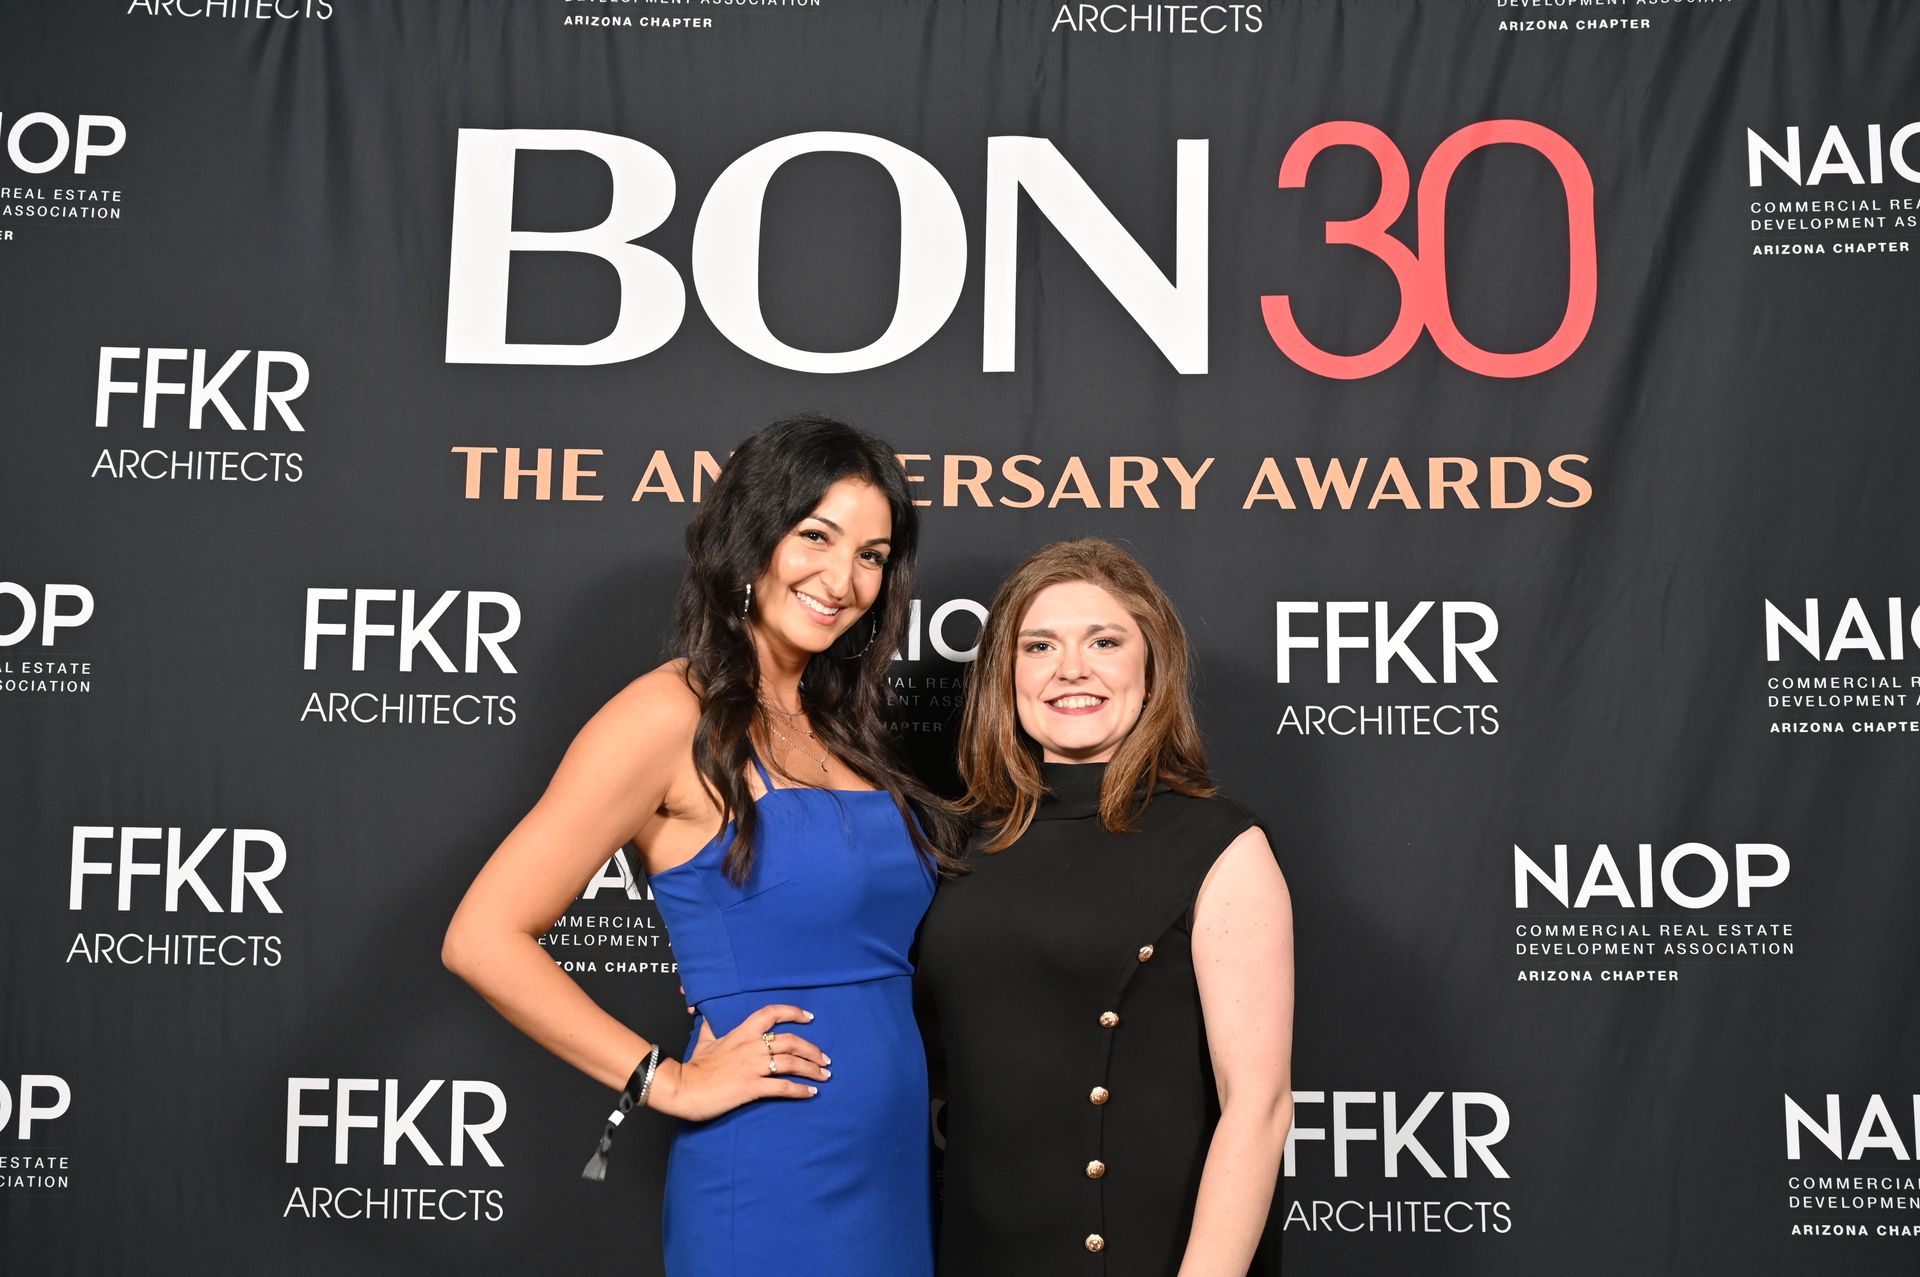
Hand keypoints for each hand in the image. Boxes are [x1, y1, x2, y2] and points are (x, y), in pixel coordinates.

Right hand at [648, 1004, 830, 1120]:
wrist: (683, 1087)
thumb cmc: (695, 1065)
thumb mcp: (705, 1038)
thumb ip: (711, 1025)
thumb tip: (703, 1010)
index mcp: (742, 1033)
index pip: (771, 1013)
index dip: (793, 1012)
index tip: (809, 1018)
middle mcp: (751, 1047)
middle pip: (791, 1040)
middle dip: (812, 1049)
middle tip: (825, 1058)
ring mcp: (752, 1067)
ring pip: (791, 1063)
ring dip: (812, 1069)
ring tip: (825, 1075)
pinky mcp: (751, 1087)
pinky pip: (782, 1087)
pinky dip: (800, 1090)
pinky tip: (811, 1093)